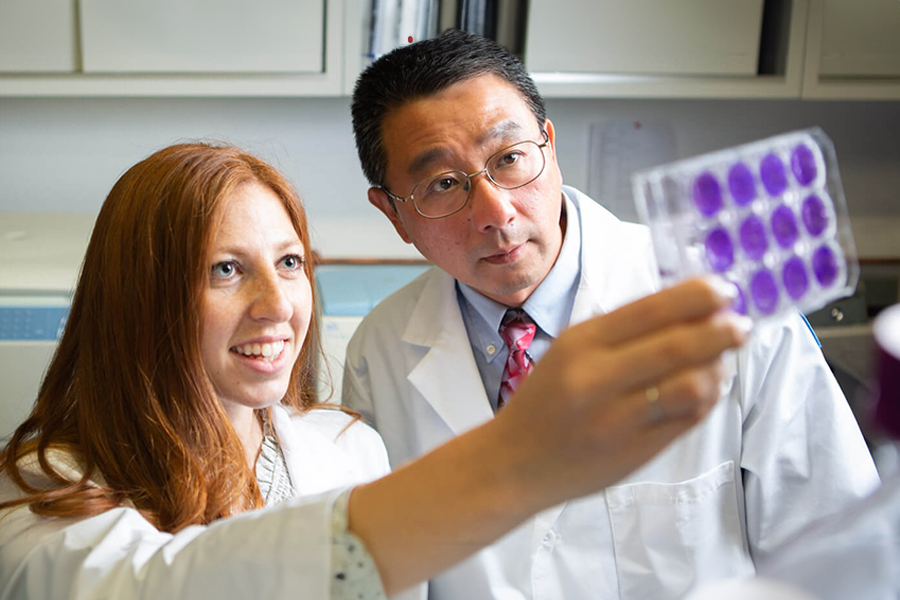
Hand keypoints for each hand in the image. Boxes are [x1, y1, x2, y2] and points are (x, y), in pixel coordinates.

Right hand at [348, 276, 749, 594]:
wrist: (515, 461)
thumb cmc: (548, 400)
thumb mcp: (572, 351)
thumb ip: (624, 331)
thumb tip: (694, 307)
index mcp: (581, 343)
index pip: (651, 309)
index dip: (697, 296)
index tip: (726, 290)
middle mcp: (597, 379)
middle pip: (678, 345)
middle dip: (722, 331)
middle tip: (742, 326)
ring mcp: (616, 419)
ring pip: (691, 385)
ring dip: (718, 369)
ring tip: (722, 362)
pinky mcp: (634, 453)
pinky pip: (687, 419)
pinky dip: (706, 399)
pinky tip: (706, 389)